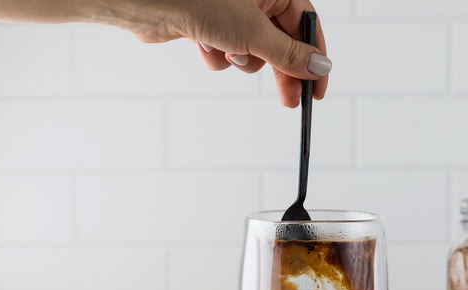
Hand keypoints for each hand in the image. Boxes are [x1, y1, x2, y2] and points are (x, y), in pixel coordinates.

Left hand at [87, 0, 330, 107]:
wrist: (147, 2)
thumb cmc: (199, 1)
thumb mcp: (254, 32)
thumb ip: (289, 54)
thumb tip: (320, 67)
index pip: (306, 27)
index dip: (314, 59)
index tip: (317, 89)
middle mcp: (256, 0)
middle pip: (281, 43)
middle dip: (281, 71)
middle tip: (290, 100)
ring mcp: (232, 14)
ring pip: (252, 52)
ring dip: (240, 59)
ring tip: (225, 51)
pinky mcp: (210, 27)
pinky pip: (226, 53)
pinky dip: (217, 56)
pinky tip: (203, 45)